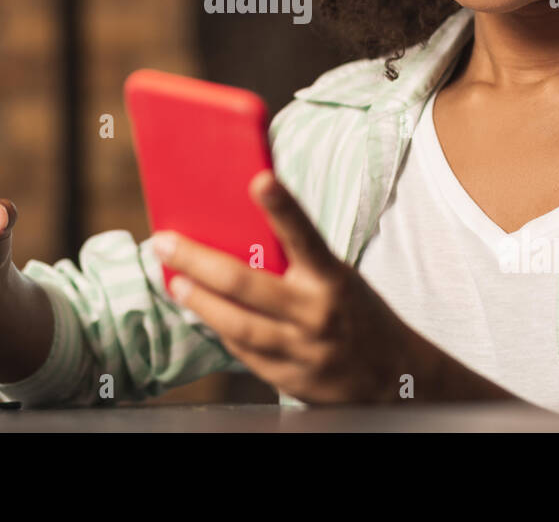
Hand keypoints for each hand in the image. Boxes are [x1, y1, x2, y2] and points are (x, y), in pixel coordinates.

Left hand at [152, 170, 431, 403]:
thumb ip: (299, 263)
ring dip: (198, 301)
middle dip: (198, 261)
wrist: (393, 379)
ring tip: (174, 281)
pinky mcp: (288, 378)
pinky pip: (243, 351)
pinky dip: (220, 329)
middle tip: (164, 242)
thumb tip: (241, 233)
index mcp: (332, 279)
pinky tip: (202, 312)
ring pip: (236, 324)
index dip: (283, 207)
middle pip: (246, 284)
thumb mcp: (337, 279)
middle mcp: (316, 313)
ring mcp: (301, 350)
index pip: (305, 236)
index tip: (260, 179)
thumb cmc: (355, 313)